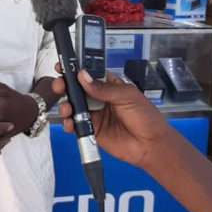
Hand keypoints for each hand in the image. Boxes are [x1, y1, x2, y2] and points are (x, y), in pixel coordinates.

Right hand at [52, 67, 172, 168]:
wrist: (151, 145)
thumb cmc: (145, 116)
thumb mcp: (127, 96)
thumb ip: (104, 88)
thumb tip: (83, 76)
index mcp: (110, 85)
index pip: (90, 73)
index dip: (76, 69)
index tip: (64, 66)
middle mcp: (100, 98)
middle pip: (77, 89)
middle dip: (66, 85)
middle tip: (60, 86)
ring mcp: (95, 114)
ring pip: (74, 106)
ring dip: (66, 105)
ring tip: (67, 108)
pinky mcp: (92, 130)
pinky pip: (76, 124)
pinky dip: (69, 123)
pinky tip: (69, 123)